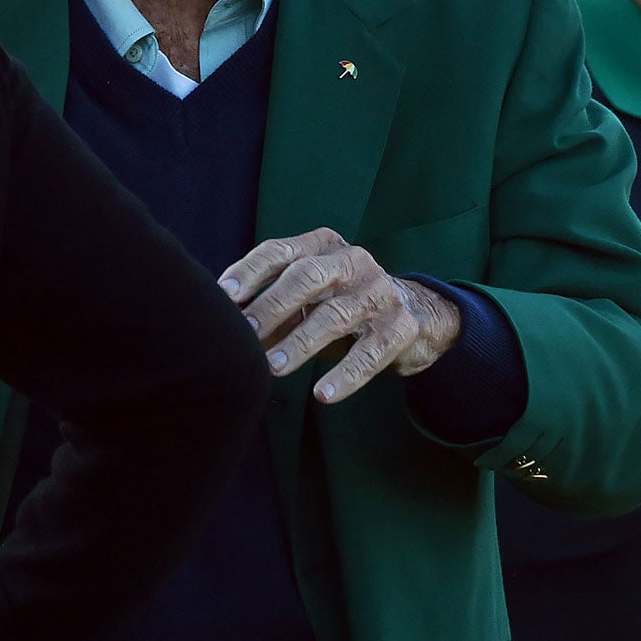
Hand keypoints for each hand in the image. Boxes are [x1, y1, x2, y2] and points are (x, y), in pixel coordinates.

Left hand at [219, 228, 460, 403]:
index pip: (281, 251)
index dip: (250, 271)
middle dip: (272, 306)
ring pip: (336, 315)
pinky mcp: (401, 326)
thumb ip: (271, 305)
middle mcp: (353, 261)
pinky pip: (370, 353)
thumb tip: (225, 325)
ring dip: (301, 343)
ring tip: (274, 369)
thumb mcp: (309, 297)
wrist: (416, 316)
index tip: (224, 295)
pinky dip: (346, 375)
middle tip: (245, 334)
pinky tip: (323, 394)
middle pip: (307, 277)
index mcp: (323, 246)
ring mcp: (380, 292)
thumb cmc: (342, 304)